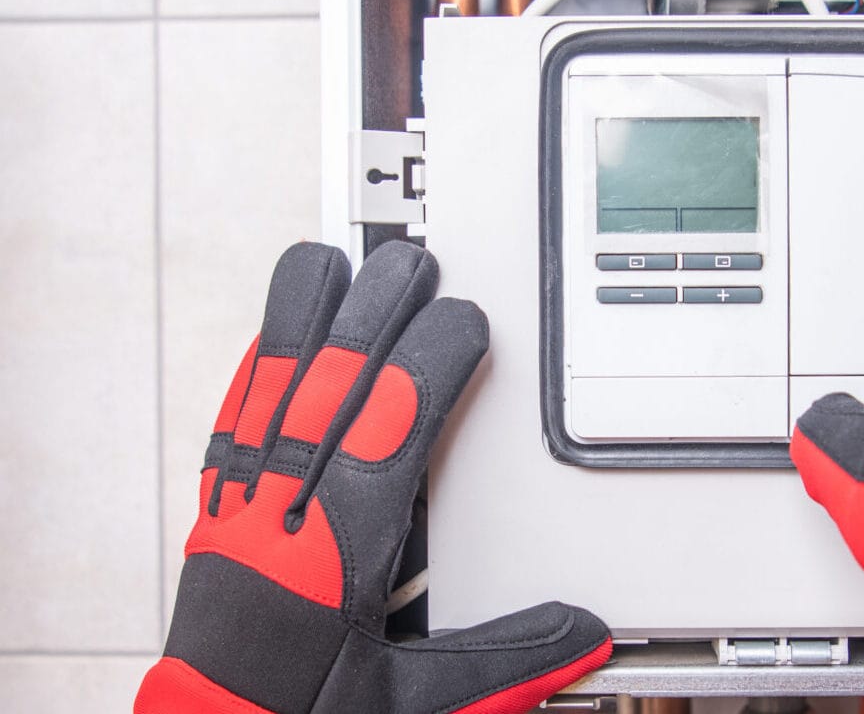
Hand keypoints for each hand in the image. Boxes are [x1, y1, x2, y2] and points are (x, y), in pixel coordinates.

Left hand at [138, 242, 609, 712]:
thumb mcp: (425, 703)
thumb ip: (509, 660)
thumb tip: (582, 631)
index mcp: (338, 558)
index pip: (390, 433)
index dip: (427, 364)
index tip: (463, 319)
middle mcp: (282, 525)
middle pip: (327, 396)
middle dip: (369, 317)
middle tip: (408, 261)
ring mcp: (239, 519)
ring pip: (268, 401)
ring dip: (297, 325)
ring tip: (321, 263)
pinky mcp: (214, 526)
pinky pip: (230, 435)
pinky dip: (249, 380)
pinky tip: (262, 342)